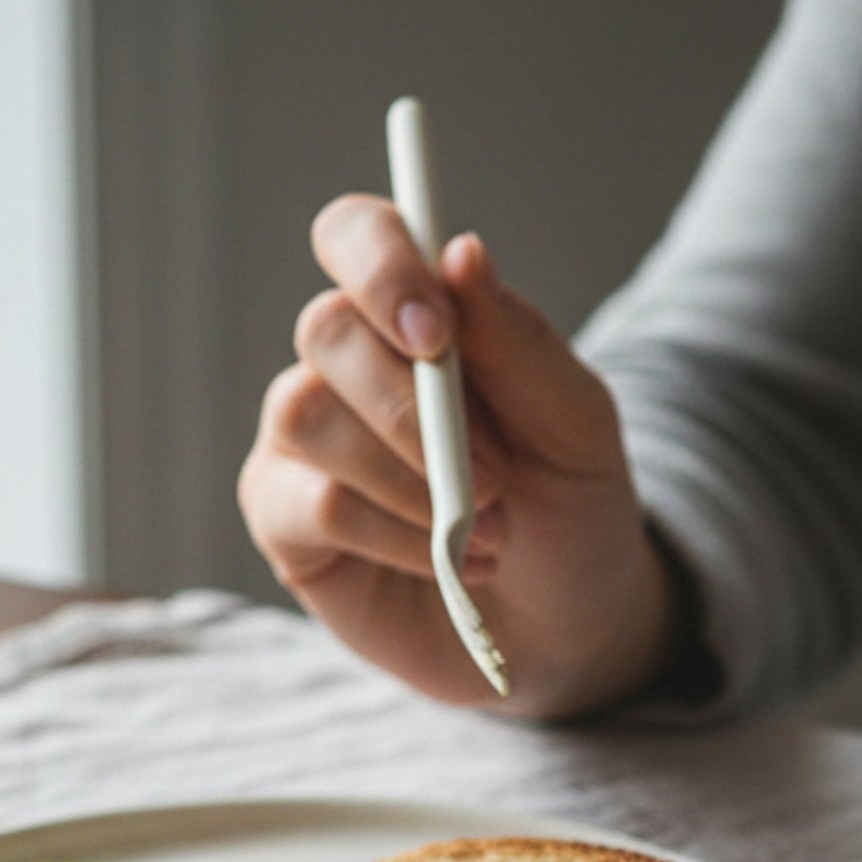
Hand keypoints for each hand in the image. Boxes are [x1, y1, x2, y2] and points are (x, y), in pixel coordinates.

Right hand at [237, 195, 675, 717]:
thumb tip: (462, 251)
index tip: (437, 333)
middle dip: (410, 406)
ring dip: (408, 479)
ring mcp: (303, 444)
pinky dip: (393, 535)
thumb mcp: (576, 422)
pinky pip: (316, 506)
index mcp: (412, 313)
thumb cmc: (568, 508)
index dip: (380, 266)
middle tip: (494, 475)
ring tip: (486, 529)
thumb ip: (517, 340)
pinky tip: (446, 560)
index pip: (356, 235)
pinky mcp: (285, 523)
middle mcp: (343, 366)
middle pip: (325, 329)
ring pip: (308, 417)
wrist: (563, 626)